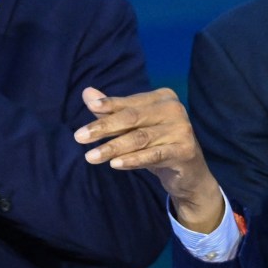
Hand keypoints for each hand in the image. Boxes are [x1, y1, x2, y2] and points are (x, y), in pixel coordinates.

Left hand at [75, 87, 224, 231]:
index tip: (89, 107)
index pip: (129, 103)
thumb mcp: (134, 128)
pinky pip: (154, 155)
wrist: (188, 174)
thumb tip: (87, 93)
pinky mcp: (185, 151)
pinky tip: (115, 164)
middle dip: (103, 128)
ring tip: (91, 156)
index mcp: (163, 97)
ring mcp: (182, 129)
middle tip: (79, 137)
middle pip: (132, 118)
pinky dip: (133, 160)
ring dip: (113, 147)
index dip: (108, 105)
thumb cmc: (158, 145)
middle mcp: (174, 109)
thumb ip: (112, 111)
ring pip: (140, 138)